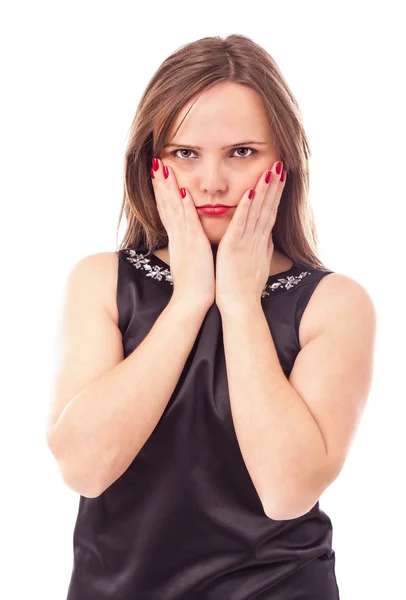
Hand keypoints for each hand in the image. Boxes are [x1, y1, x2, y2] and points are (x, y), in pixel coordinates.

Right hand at [151, 157, 214, 309]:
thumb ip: (189, 247)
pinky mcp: (194, 244)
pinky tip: (183, 191)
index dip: (162, 192)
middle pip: (166, 204)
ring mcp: (184, 239)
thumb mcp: (191, 259)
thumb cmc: (196, 283)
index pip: (168, 210)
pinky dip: (184, 206)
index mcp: (179, 239)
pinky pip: (188, 221)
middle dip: (160, 183)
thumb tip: (191, 241)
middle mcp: (178, 236)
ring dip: (168, 187)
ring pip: (173, 208)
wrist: (193, 301)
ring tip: (161, 167)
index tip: (159, 175)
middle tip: (155, 163)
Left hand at [215, 161, 286, 311]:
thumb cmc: (246, 288)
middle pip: (269, 207)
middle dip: (275, 186)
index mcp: (261, 242)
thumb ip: (264, 249)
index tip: (281, 177)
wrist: (240, 306)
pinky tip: (251, 191)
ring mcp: (248, 242)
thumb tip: (268, 237)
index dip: (277, 194)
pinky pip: (242, 223)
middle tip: (281, 165)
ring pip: (258, 211)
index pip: (270, 213)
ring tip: (271, 170)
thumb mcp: (258, 264)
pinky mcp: (235, 247)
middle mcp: (258, 239)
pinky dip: (247, 207)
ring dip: (265, 190)